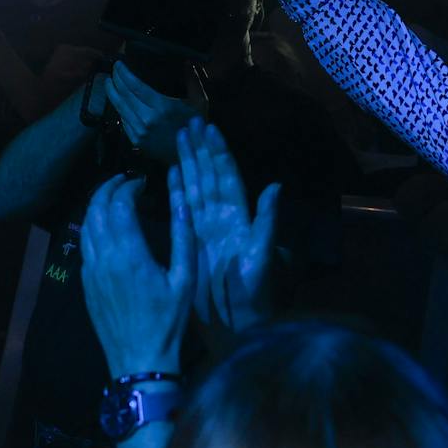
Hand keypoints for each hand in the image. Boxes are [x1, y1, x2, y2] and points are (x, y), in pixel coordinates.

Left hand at [81, 170, 194, 376]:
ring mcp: (90, 271)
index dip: (128, 187)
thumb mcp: (185, 279)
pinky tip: (106, 228)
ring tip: (113, 198)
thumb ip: (183, 238)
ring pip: (85, 226)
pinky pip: (84, 246)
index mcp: (129, 254)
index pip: (119, 204)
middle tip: (124, 181)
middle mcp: (104, 258)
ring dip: (96, 206)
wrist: (140, 359)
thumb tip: (183, 204)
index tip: (142, 182)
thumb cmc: (168, 320)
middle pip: (96, 209)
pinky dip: (92, 227)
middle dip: (108, 189)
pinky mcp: (86, 284)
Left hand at [105, 60, 204, 153]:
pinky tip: (118, 102)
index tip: (118, 64)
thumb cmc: (195, 127)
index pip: (136, 86)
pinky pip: (123, 121)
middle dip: (116, 81)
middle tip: (112, 70)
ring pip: (120, 108)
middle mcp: (147, 118)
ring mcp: (139, 131)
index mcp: (162, 106)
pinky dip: (119, 109)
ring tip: (109, 82)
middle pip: (124, 96)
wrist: (190, 154)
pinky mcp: (136, 140)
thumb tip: (188, 62)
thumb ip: (193, 81)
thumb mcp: (200, 102)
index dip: (124, 74)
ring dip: (112, 94)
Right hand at [178, 118, 279, 331]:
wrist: (236, 324)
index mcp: (240, 218)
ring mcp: (207, 228)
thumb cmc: (253, 294)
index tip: (210, 128)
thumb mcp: (262, 257)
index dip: (219, 153)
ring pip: (196, 187)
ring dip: (188, 163)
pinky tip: (171, 172)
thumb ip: (267, 222)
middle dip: (200, 150)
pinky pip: (183, 209)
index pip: (228, 177)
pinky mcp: (192, 241)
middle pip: (209, 176)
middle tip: (189, 123)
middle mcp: (222, 218)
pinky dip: (177, 189)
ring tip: (179, 138)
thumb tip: (276, 186)